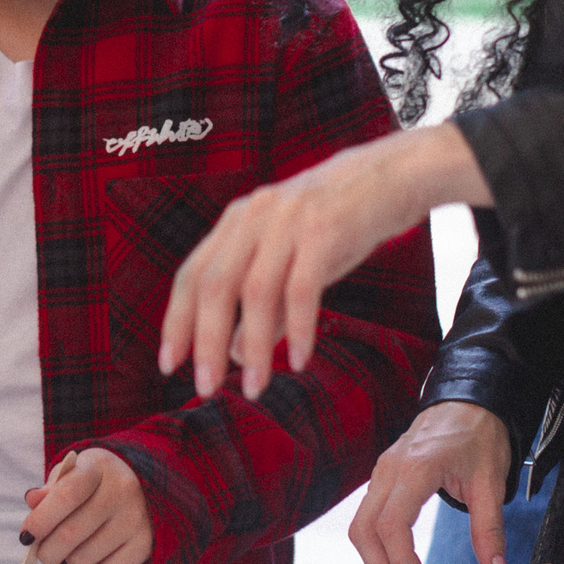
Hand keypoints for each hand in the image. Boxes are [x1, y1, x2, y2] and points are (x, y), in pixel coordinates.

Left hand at [22, 448, 151, 563]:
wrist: (144, 486)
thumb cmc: (97, 482)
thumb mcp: (73, 473)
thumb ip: (51, 488)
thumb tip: (33, 501)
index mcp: (99, 466)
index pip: (66, 496)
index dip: (41, 520)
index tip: (26, 536)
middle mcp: (123, 490)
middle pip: (71, 533)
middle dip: (47, 550)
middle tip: (43, 551)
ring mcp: (137, 519)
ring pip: (84, 558)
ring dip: (70, 559)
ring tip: (78, 545)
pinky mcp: (146, 545)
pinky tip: (99, 552)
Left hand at [159, 124, 480, 400]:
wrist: (394, 174)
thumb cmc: (339, 224)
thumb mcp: (291, 261)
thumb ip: (263, 306)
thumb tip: (235, 355)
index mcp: (237, 221)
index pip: (191, 275)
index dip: (176, 322)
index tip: (170, 366)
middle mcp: (255, 216)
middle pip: (214, 285)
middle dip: (205, 342)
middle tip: (206, 388)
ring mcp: (288, 219)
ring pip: (255, 290)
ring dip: (252, 345)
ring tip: (256, 387)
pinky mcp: (325, 228)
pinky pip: (302, 287)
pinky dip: (297, 328)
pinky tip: (299, 360)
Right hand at [351, 402, 511, 563]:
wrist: (468, 400)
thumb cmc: (480, 436)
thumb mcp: (491, 483)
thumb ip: (490, 530)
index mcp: (416, 469)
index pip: (391, 526)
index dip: (402, 563)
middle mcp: (390, 469)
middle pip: (364, 529)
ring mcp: (382, 470)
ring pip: (359, 523)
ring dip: (375, 559)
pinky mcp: (383, 473)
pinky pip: (367, 513)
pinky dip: (376, 542)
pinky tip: (398, 558)